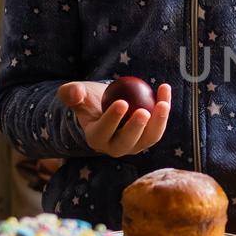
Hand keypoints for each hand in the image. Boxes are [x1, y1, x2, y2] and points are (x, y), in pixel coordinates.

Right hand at [57, 80, 171, 157]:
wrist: (107, 102)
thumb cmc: (89, 98)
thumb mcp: (76, 93)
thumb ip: (71, 92)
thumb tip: (75, 92)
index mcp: (96, 138)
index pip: (103, 132)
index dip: (112, 120)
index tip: (121, 103)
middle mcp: (116, 147)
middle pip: (127, 142)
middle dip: (135, 129)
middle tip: (143, 111)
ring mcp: (135, 144)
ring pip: (149, 138)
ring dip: (159, 122)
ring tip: (163, 103)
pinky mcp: (149, 137)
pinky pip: (159, 124)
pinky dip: (164, 108)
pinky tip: (165, 88)